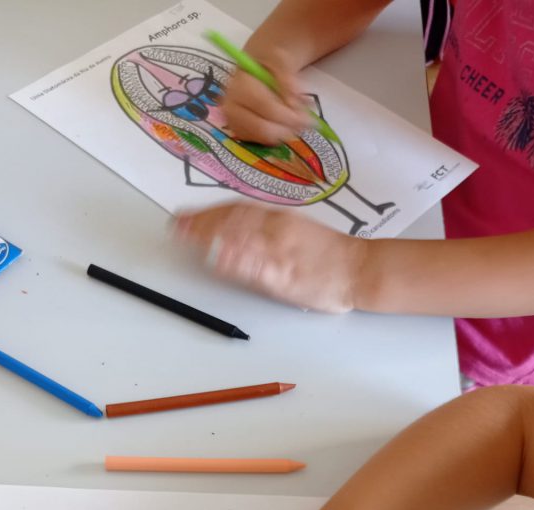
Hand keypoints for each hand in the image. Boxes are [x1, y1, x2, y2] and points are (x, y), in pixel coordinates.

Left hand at [175, 202, 365, 312]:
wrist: (358, 269)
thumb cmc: (328, 255)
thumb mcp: (297, 232)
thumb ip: (267, 231)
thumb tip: (236, 233)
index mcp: (278, 219)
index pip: (236, 211)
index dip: (207, 212)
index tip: (186, 215)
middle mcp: (275, 230)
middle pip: (230, 222)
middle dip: (200, 222)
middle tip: (176, 224)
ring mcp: (277, 251)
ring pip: (237, 239)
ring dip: (207, 237)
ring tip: (183, 236)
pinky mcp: (282, 274)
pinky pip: (252, 265)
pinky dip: (231, 259)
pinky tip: (214, 255)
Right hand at [221, 36, 308, 142]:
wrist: (257, 65)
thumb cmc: (269, 61)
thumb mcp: (281, 59)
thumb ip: (287, 78)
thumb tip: (293, 100)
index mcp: (238, 85)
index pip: (264, 106)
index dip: (286, 114)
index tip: (306, 116)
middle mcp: (231, 107)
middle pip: (261, 128)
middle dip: (287, 128)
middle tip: (307, 123)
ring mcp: (234, 122)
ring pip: (263, 138)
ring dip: (285, 132)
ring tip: (298, 121)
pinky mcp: (241, 132)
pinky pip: (262, 142)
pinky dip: (278, 135)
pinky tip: (286, 124)